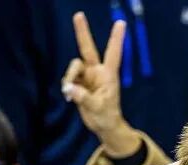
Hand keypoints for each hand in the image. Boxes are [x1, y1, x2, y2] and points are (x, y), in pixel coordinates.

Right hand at [62, 13, 138, 155]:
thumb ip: (83, 97)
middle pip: (87, 48)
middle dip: (82, 32)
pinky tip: (69, 96)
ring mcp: (87, 76)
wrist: (103, 126)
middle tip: (78, 14)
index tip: (121, 23)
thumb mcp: (97, 108)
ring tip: (70, 93)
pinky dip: (66, 86)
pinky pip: (68, 78)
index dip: (116, 38)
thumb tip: (70, 88)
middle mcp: (97, 72)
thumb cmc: (107, 117)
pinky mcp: (78, 83)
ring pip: (73, 66)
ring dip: (69, 77)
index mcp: (108, 75)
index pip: (113, 53)